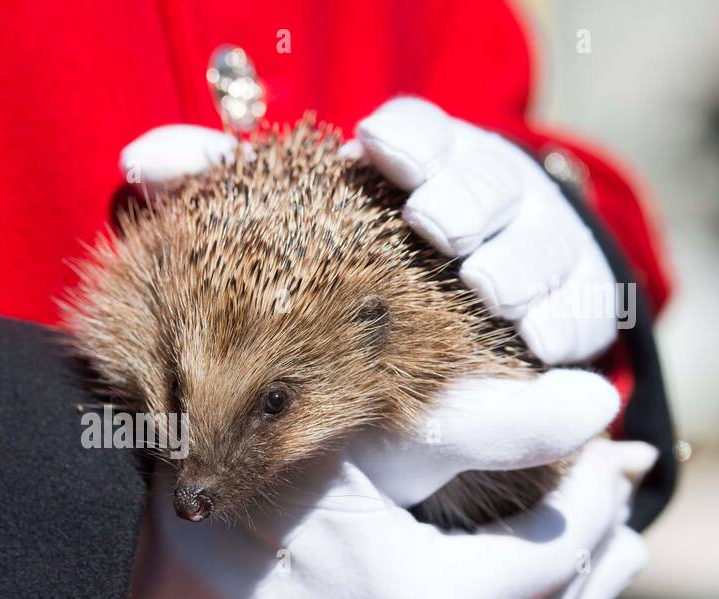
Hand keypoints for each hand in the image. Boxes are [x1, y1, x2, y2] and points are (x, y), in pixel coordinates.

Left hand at [121, 97, 618, 364]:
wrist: (422, 344)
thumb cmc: (332, 271)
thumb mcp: (272, 228)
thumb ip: (212, 185)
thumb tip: (136, 164)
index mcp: (410, 168)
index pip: (418, 133)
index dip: (406, 136)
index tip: (370, 146)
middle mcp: (477, 203)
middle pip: (489, 179)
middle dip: (465, 192)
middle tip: (433, 221)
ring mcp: (528, 256)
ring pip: (542, 243)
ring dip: (517, 259)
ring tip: (486, 283)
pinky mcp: (566, 314)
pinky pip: (582, 311)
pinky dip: (565, 320)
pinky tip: (537, 338)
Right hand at [123, 373, 654, 598]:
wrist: (146, 552)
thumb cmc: (248, 482)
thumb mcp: (370, 440)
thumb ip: (495, 423)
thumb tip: (599, 402)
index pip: (559, 551)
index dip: (596, 494)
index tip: (606, 438)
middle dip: (598, 545)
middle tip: (623, 483)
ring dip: (567, 598)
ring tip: (616, 559)